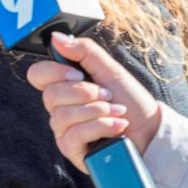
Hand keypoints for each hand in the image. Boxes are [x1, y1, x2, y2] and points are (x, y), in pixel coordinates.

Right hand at [25, 32, 161, 171]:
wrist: (150, 131)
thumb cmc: (130, 101)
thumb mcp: (110, 70)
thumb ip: (83, 51)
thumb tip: (56, 37)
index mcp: (65, 85)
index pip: (37, 75)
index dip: (54, 72)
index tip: (78, 74)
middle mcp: (59, 107)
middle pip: (50, 95)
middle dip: (86, 93)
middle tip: (108, 95)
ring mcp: (63, 129)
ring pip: (63, 115)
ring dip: (97, 111)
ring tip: (117, 111)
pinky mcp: (72, 150)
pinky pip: (75, 135)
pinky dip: (101, 127)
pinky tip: (116, 127)